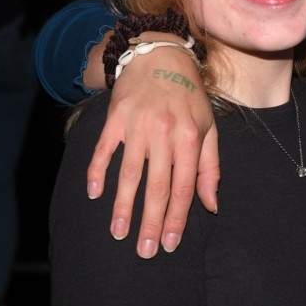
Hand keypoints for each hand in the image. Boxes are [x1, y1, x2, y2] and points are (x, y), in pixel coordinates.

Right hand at [86, 43, 218, 257]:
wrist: (160, 54)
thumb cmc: (188, 96)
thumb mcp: (208, 127)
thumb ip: (209, 167)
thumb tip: (211, 204)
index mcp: (189, 137)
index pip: (184, 188)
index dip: (177, 219)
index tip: (170, 244)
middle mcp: (164, 133)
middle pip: (157, 187)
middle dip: (151, 222)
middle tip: (144, 251)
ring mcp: (137, 125)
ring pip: (129, 173)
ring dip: (123, 206)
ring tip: (119, 233)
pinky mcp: (115, 118)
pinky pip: (104, 150)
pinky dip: (97, 172)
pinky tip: (94, 195)